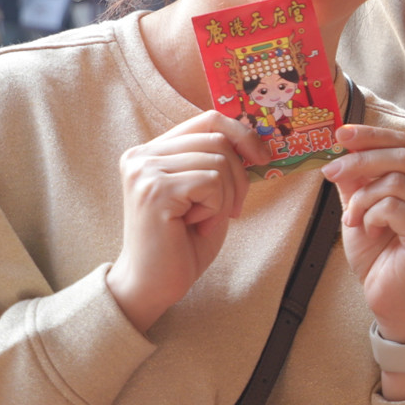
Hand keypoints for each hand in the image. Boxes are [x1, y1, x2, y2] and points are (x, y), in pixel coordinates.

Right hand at [108, 110, 268, 332]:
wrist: (154, 284)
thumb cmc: (183, 242)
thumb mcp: (207, 193)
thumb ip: (220, 163)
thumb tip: (257, 141)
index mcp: (152, 151)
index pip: (207, 120)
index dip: (242, 133)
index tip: (263, 157)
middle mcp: (141, 155)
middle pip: (218, 140)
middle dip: (239, 177)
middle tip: (232, 210)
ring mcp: (144, 170)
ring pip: (219, 162)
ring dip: (226, 197)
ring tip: (204, 221)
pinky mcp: (154, 189)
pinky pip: (211, 182)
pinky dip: (216, 208)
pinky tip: (194, 226)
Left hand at [322, 124, 404, 343]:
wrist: (388, 297)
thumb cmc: (380, 253)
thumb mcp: (364, 204)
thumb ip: (360, 175)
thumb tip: (344, 142)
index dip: (373, 135)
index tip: (340, 134)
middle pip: (404, 156)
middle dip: (360, 161)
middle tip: (331, 173)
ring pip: (397, 181)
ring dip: (363, 198)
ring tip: (354, 219)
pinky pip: (394, 208)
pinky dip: (371, 216)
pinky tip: (369, 232)